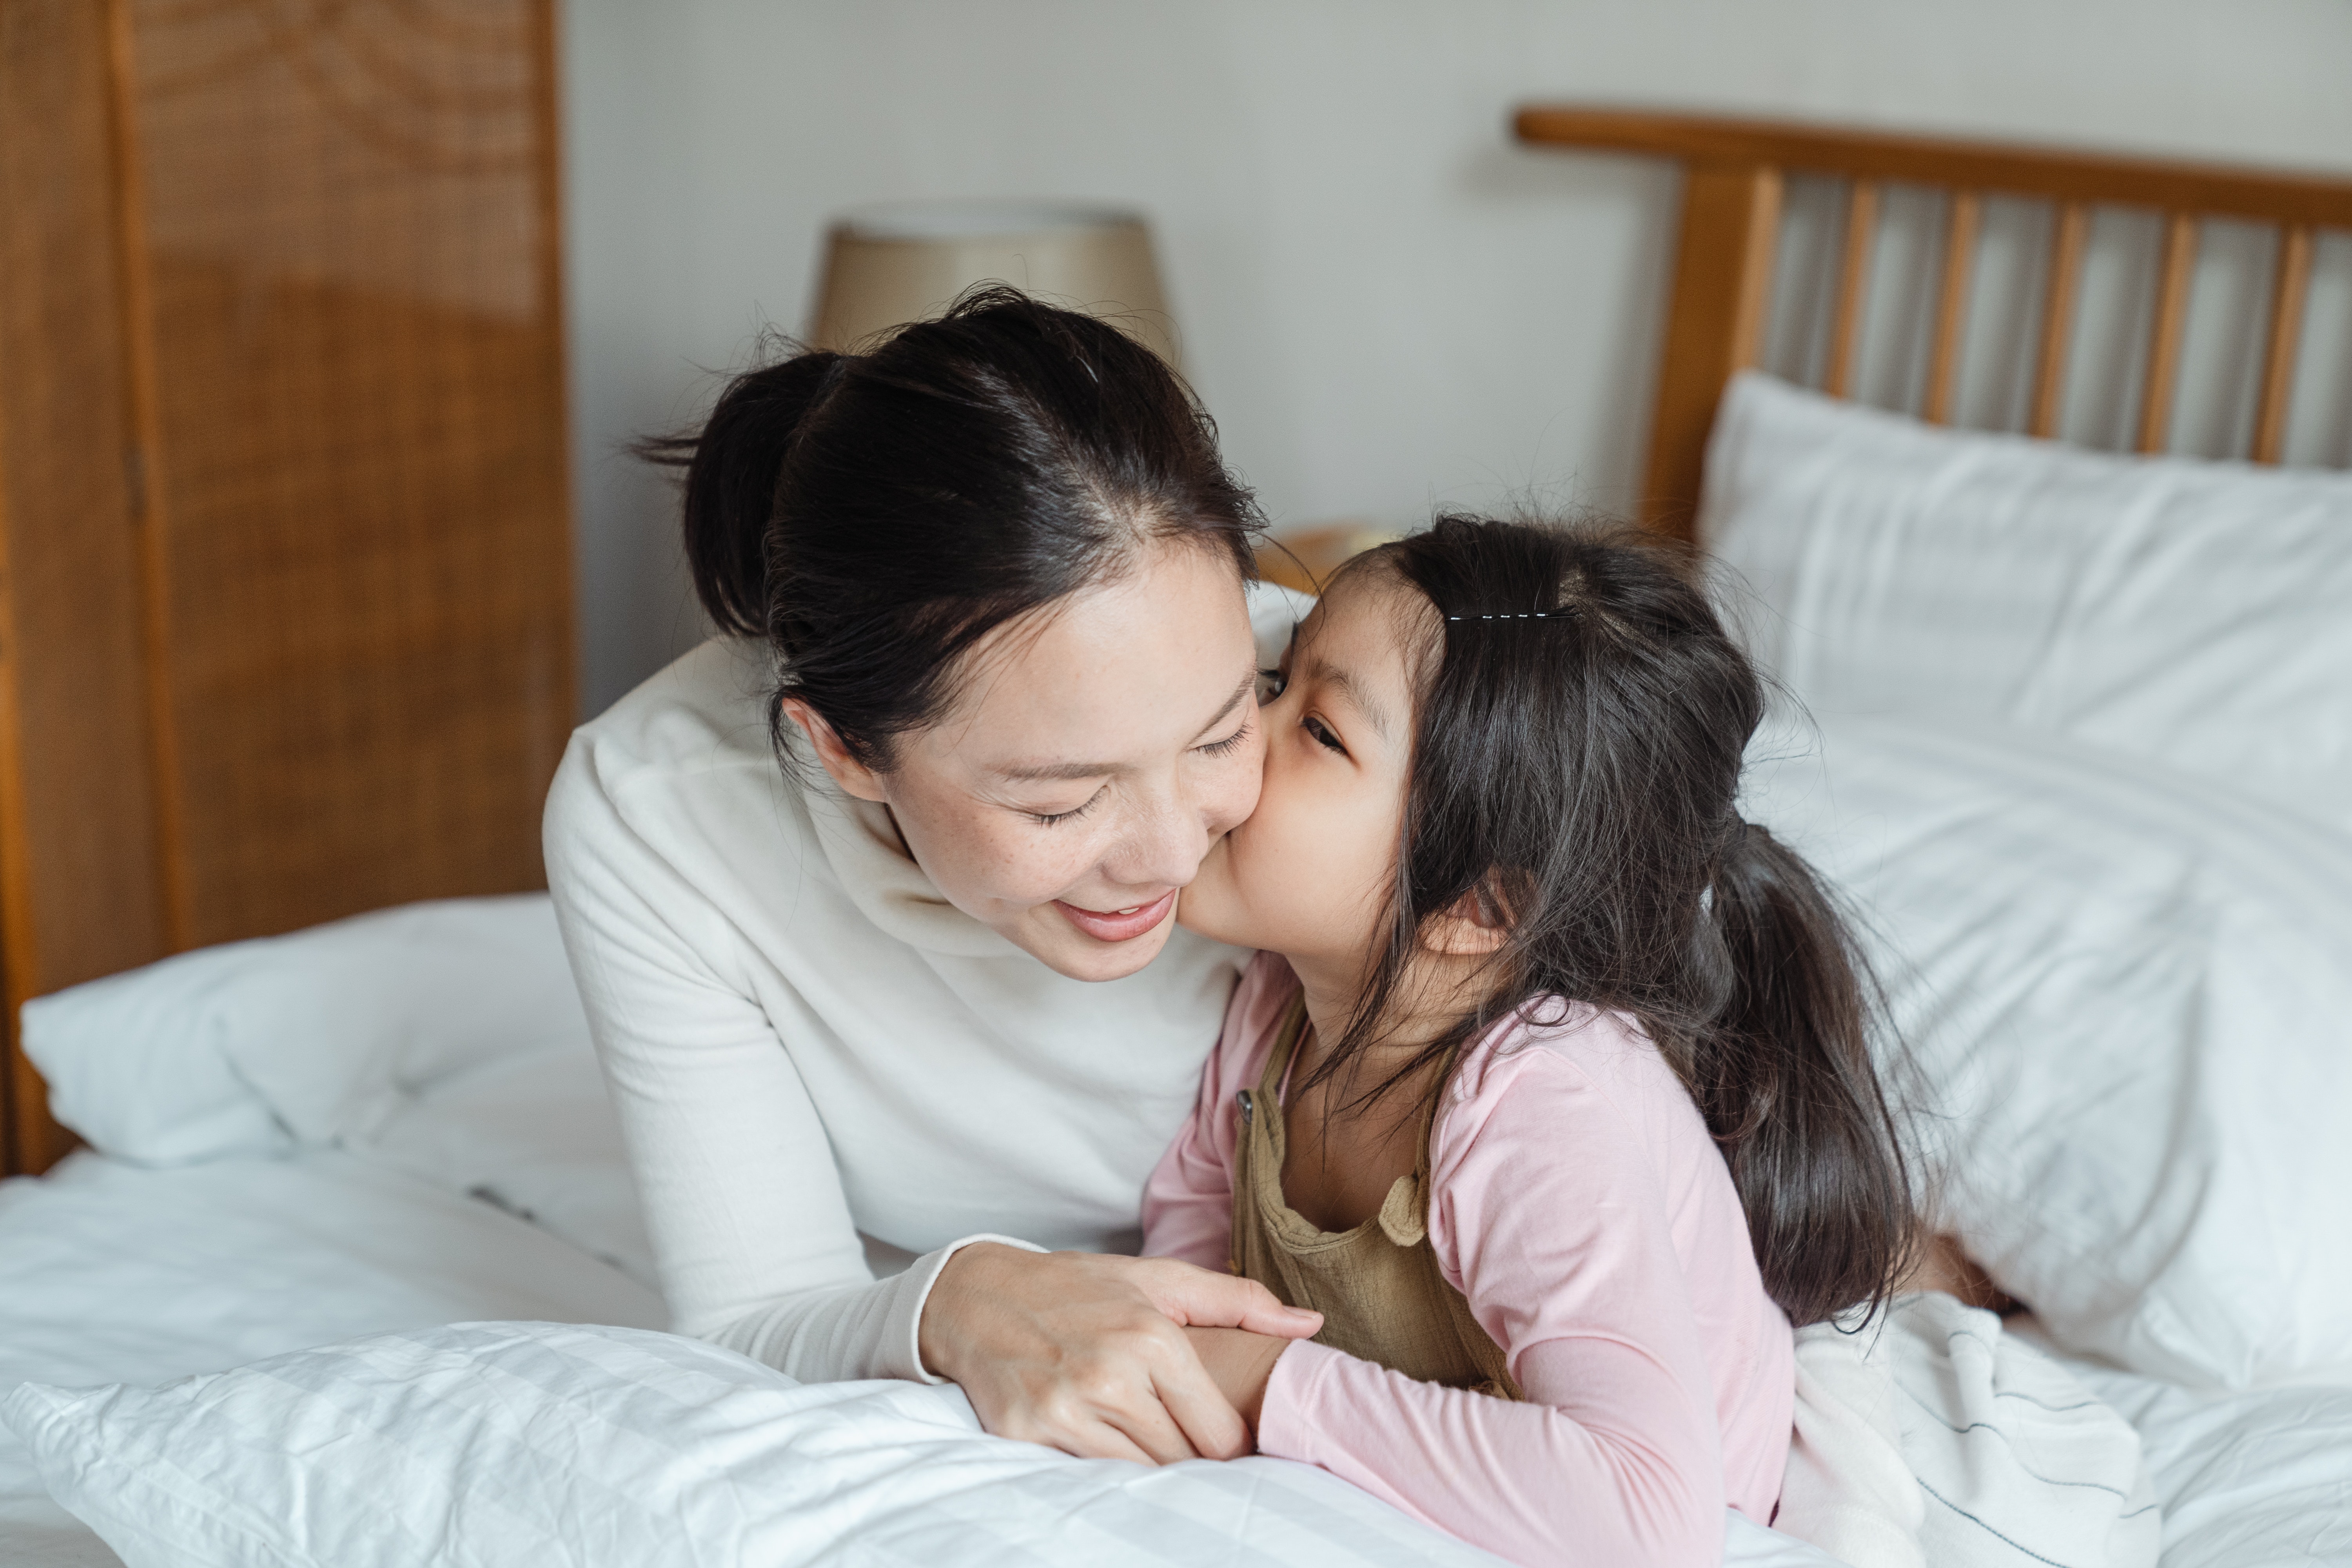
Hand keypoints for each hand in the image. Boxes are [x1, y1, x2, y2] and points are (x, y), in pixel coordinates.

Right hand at [919, 1244, 1320, 1465]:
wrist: (977, 1296)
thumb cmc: (1078, 1289)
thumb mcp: (1158, 1280)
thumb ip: (1238, 1302)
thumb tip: (1311, 1323)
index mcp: (1152, 1338)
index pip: (1221, 1436)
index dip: (1227, 1445)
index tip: (1219, 1435)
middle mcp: (1111, 1375)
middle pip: (1184, 1462)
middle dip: (1190, 1457)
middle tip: (1179, 1436)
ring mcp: (1066, 1409)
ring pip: (1141, 1476)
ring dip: (1149, 1465)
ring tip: (1141, 1436)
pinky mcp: (1027, 1433)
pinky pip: (1089, 1477)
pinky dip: (1102, 1468)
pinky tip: (1099, 1439)